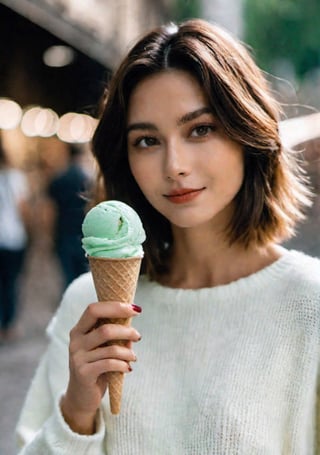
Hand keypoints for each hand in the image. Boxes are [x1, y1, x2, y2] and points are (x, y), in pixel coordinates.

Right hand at [61, 301, 140, 433]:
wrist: (81, 397)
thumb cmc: (96, 366)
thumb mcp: (103, 348)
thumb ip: (114, 337)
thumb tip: (132, 332)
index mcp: (79, 330)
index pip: (94, 309)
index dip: (115, 307)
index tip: (135, 310)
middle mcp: (75, 341)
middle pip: (105, 328)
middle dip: (126, 331)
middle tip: (138, 336)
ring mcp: (78, 358)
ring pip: (111, 348)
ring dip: (128, 351)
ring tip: (134, 356)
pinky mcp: (83, 373)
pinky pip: (110, 364)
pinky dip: (123, 364)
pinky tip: (128, 368)